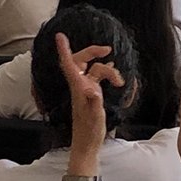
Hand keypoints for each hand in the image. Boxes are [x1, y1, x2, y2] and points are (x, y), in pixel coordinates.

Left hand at [55, 32, 124, 146]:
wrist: (87, 145)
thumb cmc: (89, 131)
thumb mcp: (94, 116)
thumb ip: (94, 101)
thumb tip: (92, 88)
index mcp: (78, 88)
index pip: (68, 64)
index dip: (64, 49)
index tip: (60, 35)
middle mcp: (80, 86)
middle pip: (82, 61)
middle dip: (93, 52)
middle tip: (108, 50)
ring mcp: (85, 90)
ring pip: (95, 70)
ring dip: (108, 71)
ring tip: (120, 82)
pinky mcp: (92, 95)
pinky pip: (98, 78)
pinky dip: (108, 75)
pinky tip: (116, 78)